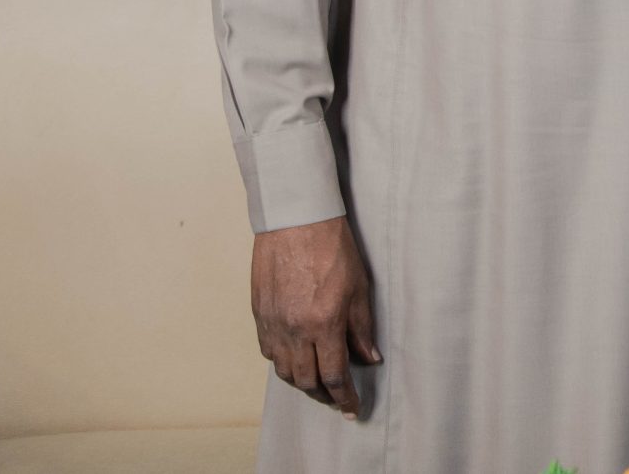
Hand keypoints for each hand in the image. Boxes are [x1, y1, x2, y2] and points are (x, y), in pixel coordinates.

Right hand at [251, 216, 379, 417]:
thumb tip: (369, 358)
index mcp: (323, 324)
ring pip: (284, 370)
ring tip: (317, 383)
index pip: (333, 375)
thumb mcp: (359, 287)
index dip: (344, 396)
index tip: (352, 408)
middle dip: (323, 395)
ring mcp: (273, 323)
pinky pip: (269, 351)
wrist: (296, 219)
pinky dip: (282, 362)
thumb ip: (362, 327)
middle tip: (336, 398)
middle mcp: (294, 329)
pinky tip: (294, 359)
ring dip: (301, 382)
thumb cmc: (333, 247)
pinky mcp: (259, 314)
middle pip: (305, 380)